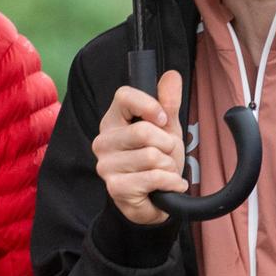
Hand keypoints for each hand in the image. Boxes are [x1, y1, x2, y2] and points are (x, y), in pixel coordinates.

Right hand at [92, 72, 187, 226]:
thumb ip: (168, 103)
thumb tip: (172, 75)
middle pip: (143, 130)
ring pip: (151, 156)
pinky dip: (171, 182)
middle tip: (166, 154)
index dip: (149, 105)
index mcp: (112, 121)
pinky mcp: (116, 187)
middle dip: (166, 144)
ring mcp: (106, 166)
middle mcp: (103, 141)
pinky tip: (170, 186)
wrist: (157, 199)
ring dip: (169, 166)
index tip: (162, 119)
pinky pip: (154, 177)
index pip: (124, 96)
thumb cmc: (157, 160)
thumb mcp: (167, 129)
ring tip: (164, 172)